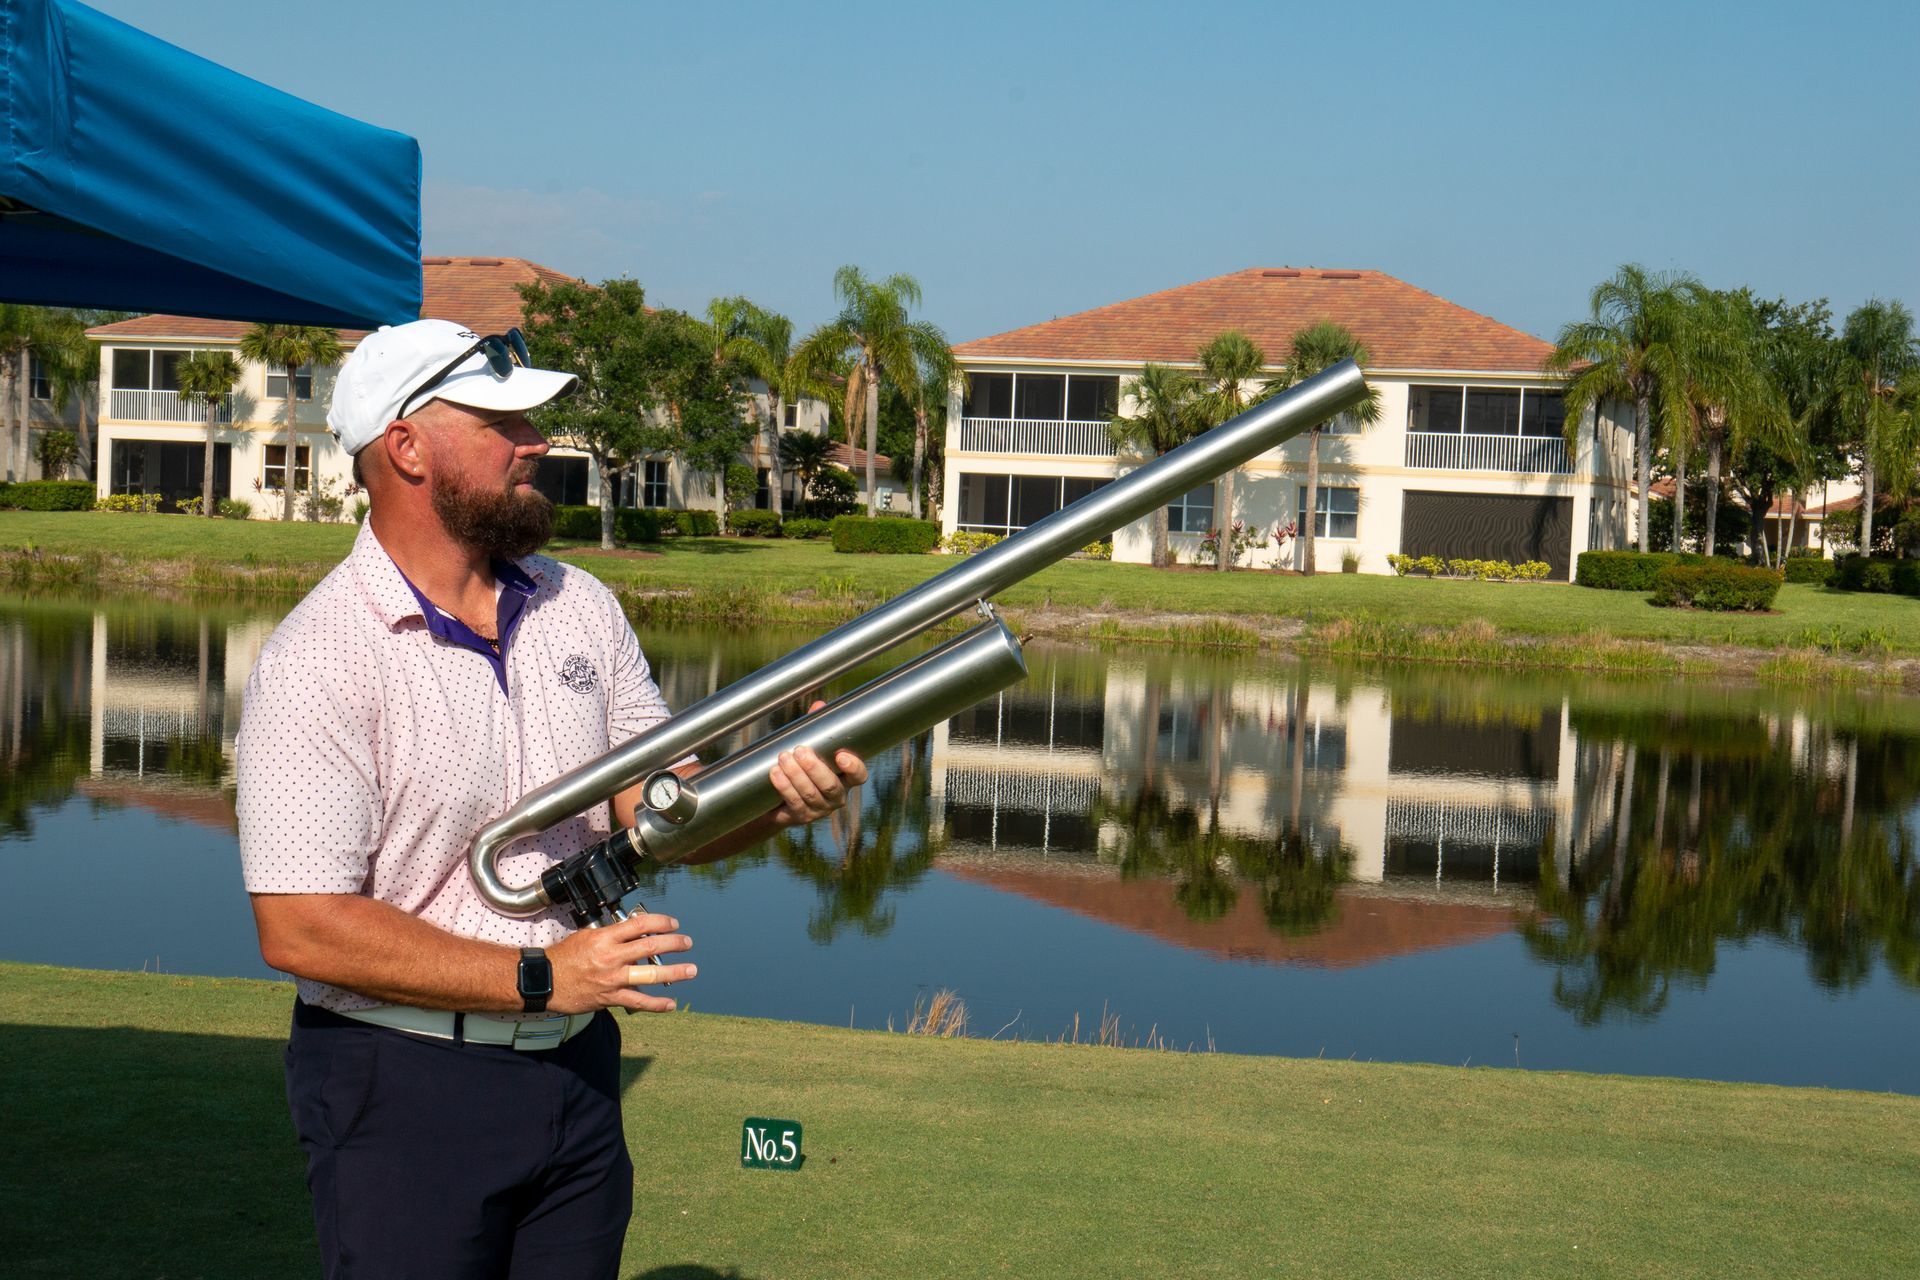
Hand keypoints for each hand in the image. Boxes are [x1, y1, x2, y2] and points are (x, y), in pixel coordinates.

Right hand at [545, 912, 694, 1013]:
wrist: (545, 980)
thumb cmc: (564, 957)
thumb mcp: (586, 936)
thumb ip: (611, 934)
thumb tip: (634, 931)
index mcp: (605, 938)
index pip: (640, 924)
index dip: (661, 922)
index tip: (674, 924)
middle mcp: (611, 956)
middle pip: (651, 946)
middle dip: (674, 943)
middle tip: (687, 943)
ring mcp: (612, 978)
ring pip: (650, 973)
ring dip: (675, 971)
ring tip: (691, 969)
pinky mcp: (610, 998)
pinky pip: (638, 1002)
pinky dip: (656, 1004)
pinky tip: (671, 1004)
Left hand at [767, 709, 867, 827]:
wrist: (778, 798)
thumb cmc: (800, 766)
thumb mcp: (810, 747)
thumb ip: (816, 728)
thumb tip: (819, 705)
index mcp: (845, 779)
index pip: (859, 776)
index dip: (853, 767)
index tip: (841, 755)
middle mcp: (836, 797)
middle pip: (831, 786)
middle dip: (814, 768)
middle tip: (800, 750)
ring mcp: (819, 809)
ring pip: (811, 793)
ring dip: (796, 775)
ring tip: (783, 757)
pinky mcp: (801, 816)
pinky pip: (794, 802)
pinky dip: (784, 786)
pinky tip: (775, 773)